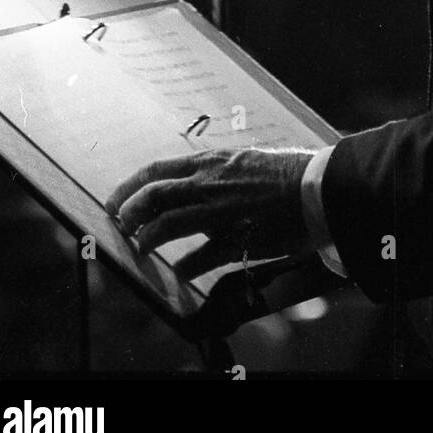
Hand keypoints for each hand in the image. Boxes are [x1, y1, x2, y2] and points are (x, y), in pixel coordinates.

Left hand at [106, 148, 315, 280]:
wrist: (315, 186)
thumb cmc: (284, 171)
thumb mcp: (242, 160)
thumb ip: (214, 172)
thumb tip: (192, 182)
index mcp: (211, 161)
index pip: (156, 170)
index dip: (130, 186)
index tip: (117, 199)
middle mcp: (209, 183)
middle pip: (153, 196)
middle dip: (129, 212)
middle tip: (121, 225)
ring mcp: (221, 211)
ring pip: (168, 224)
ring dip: (148, 238)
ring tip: (141, 247)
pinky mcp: (237, 237)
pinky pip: (202, 256)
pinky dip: (186, 266)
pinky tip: (181, 271)